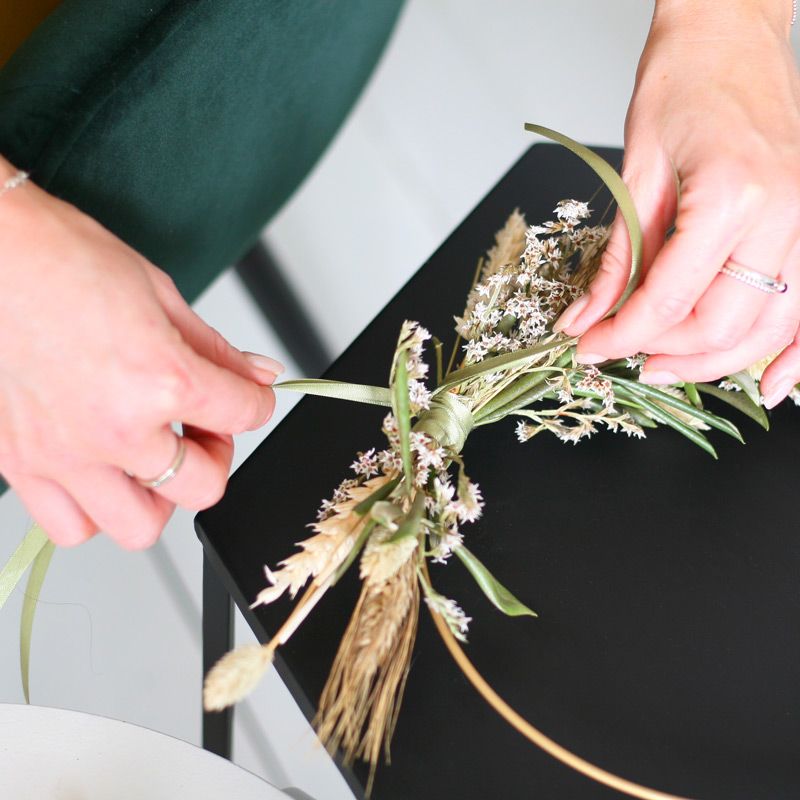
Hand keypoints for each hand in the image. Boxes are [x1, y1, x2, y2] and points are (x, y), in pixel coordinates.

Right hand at [0, 159, 281, 548]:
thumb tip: (258, 375)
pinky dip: (94, 508)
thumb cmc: (60, 259)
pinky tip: (100, 468)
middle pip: (202, 489)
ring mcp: (64, 454)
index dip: (258, 404)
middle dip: (214, 459)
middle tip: (200, 428)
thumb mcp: (160, 295)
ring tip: (151, 455)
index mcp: (160, 379)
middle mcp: (114, 429)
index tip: (249, 398)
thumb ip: (216, 350)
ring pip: (138, 527)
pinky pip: (69, 525)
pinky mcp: (19, 463)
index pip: (244, 416)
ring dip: (159, 497)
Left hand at [554, 0, 799, 405]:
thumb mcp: (634, 175)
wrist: (728, 39)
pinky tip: (772, 383)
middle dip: (667, 354)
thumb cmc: (681, 87)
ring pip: (772, 326)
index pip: (671, 299)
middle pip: (725, 324)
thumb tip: (585, 320)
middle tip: (622, 358)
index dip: (622, 335)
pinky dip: (791, 350)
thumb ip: (618, 259)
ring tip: (666, 365)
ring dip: (715, 360)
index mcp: (734, 195)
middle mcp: (786, 213)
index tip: (587, 347)